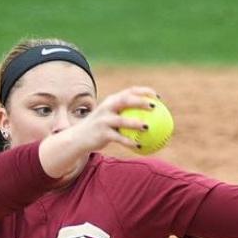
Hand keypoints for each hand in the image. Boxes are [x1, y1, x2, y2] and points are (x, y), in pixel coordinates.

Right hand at [39, 86, 158, 178]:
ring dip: (135, 123)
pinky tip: (139, 146)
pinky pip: (118, 138)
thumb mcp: (111, 119)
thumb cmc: (100, 128)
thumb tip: (150, 120)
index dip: (144, 91)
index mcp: (112, 101)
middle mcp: (107, 107)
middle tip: (154, 107)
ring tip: (148, 127)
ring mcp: (103, 120)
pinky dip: (129, 142)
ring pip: (121, 120)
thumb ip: (126, 116)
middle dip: (140, 102)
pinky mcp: (102, 133)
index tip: (158, 97)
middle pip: (125, 101)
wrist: (79, 138)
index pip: (130, 91)